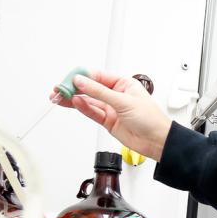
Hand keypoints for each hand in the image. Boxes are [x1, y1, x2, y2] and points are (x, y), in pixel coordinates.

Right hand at [50, 70, 170, 158]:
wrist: (157, 141)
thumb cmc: (150, 119)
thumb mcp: (123, 101)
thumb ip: (99, 92)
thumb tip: (82, 81)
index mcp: (123, 83)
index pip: (97, 76)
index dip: (81, 76)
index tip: (69, 79)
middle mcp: (116, 94)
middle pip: (90, 88)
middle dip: (74, 88)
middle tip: (59, 89)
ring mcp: (111, 108)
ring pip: (88, 101)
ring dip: (74, 99)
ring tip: (59, 97)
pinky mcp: (108, 121)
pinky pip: (92, 112)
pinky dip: (83, 108)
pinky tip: (74, 103)